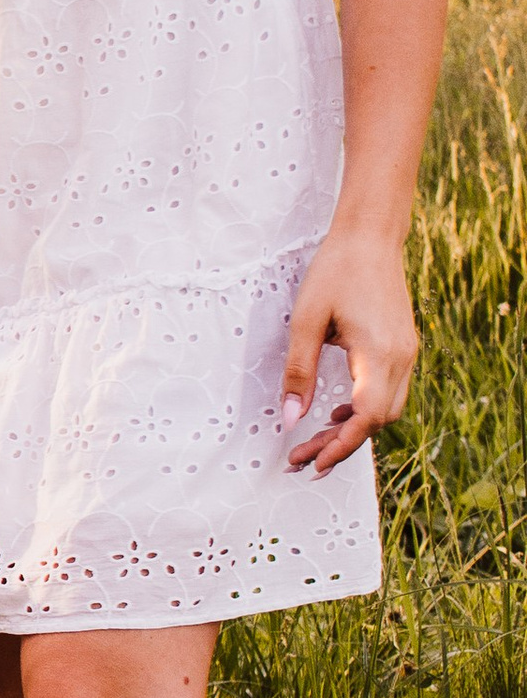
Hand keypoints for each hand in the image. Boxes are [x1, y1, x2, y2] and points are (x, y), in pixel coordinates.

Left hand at [279, 229, 417, 474]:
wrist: (370, 236)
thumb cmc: (335, 271)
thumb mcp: (305, 321)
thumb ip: (298, 372)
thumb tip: (290, 418)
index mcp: (379, 353)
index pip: (367, 417)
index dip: (340, 445)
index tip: (310, 461)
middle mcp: (401, 358)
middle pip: (379, 420)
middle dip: (341, 443)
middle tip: (302, 456)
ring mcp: (407, 352)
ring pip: (387, 408)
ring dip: (353, 428)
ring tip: (315, 439)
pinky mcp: (403, 346)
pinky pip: (388, 390)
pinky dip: (364, 407)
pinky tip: (337, 409)